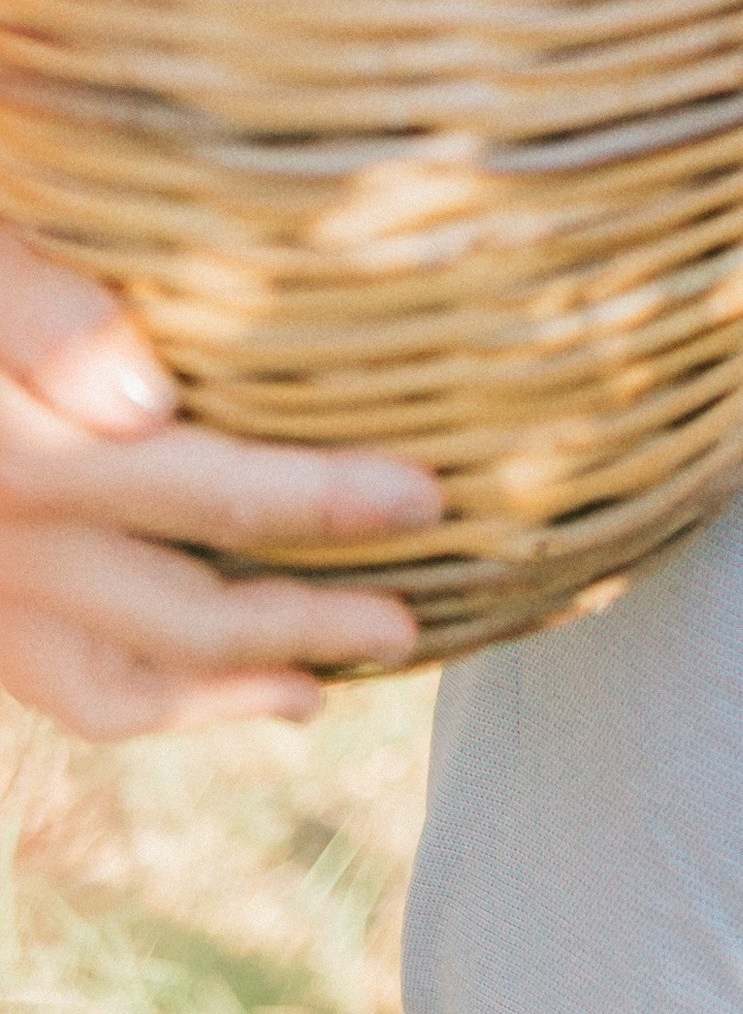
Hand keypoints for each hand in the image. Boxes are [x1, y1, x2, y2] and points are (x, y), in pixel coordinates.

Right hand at [0, 229, 438, 736]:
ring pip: (115, 679)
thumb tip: (144, 403)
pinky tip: (218, 691)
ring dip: (231, 688)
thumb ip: (42, 314)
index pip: (196, 489)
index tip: (427, 495)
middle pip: (176, 608)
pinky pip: (58, 687)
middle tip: (412, 617)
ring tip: (324, 682)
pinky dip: (149, 702)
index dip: (319, 499)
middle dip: (305, 619)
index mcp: (18, 453)